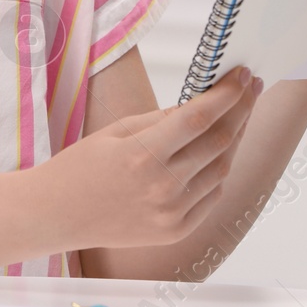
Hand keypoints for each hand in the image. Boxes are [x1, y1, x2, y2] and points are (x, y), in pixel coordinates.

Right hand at [47, 68, 260, 249]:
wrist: (56, 215)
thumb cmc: (80, 168)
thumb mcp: (115, 132)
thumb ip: (160, 120)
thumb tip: (199, 105)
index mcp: (143, 155)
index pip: (199, 118)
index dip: (227, 95)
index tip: (242, 75)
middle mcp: (163, 187)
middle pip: (219, 142)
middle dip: (240, 111)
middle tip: (250, 89)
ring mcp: (172, 213)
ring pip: (221, 170)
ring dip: (233, 141)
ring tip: (237, 118)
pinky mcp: (175, 231)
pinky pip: (210, 197)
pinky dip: (218, 172)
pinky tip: (217, 154)